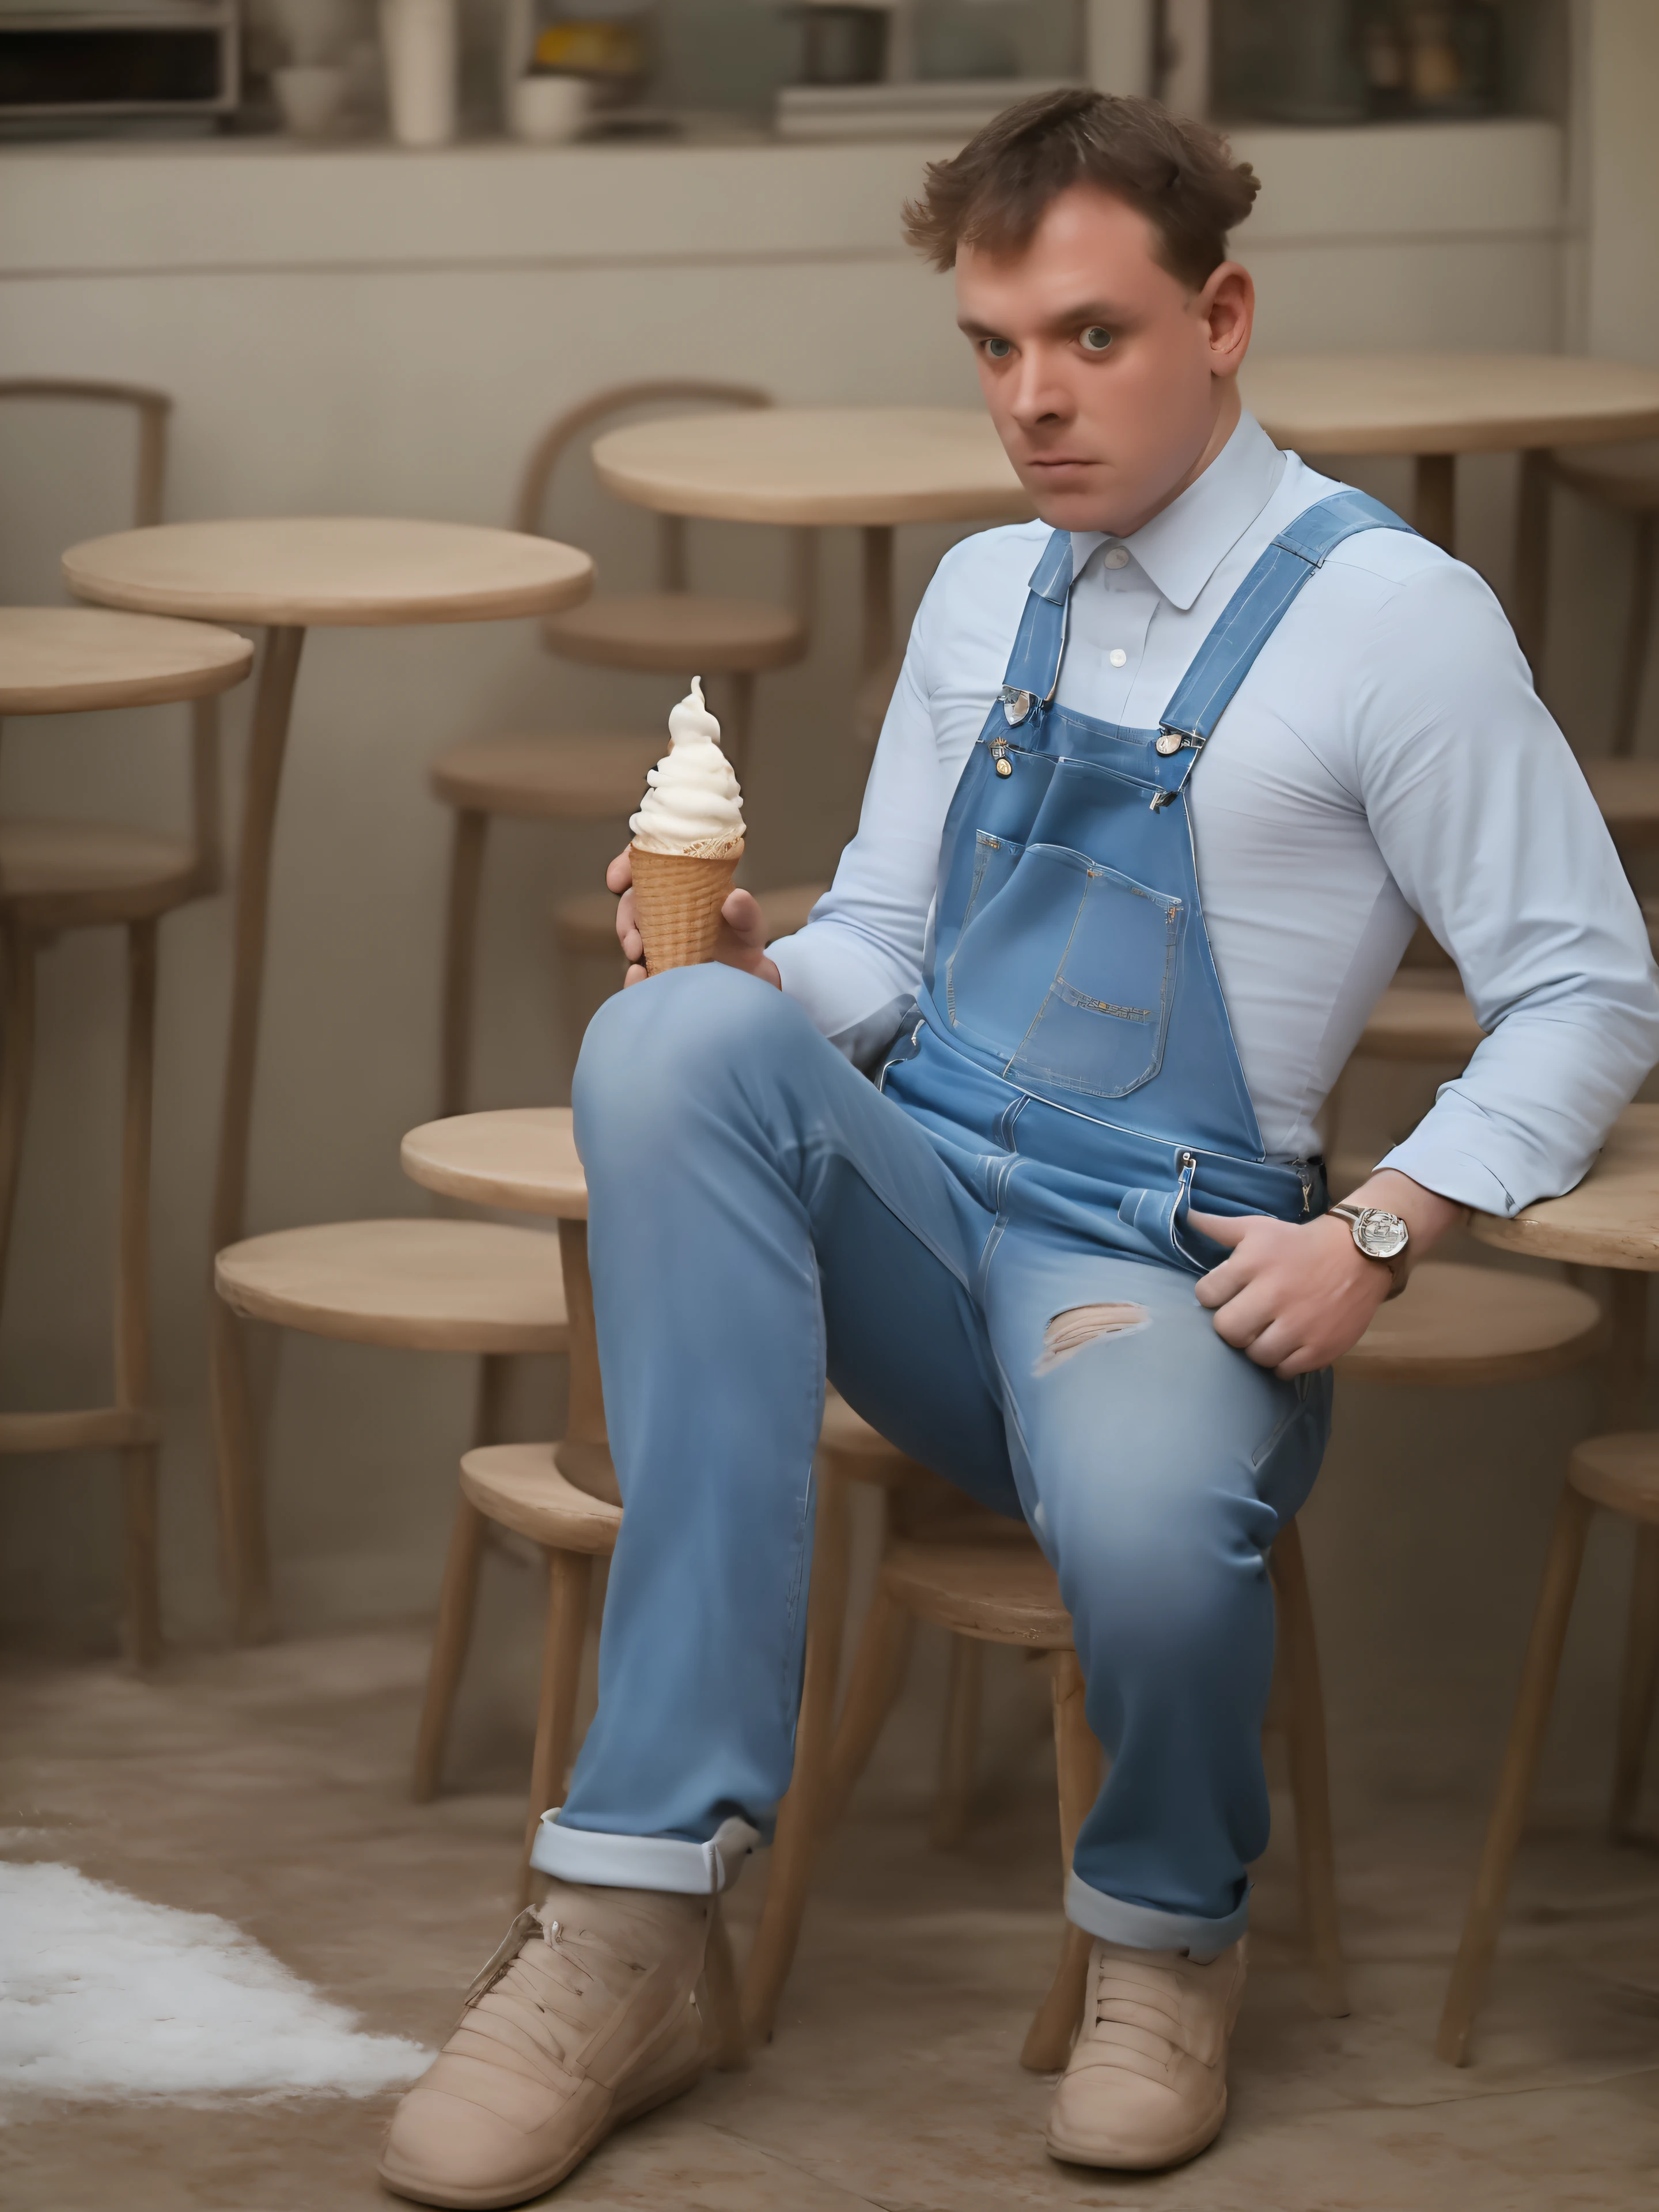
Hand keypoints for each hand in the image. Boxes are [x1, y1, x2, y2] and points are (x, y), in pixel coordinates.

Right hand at [606, 848, 782, 990]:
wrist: (745, 975)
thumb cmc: (745, 941)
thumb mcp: (751, 926)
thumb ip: (747, 913)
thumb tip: (735, 899)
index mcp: (688, 881)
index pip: (653, 859)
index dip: (629, 862)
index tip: (616, 880)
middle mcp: (668, 898)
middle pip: (635, 892)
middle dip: (626, 909)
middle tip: (632, 930)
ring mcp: (659, 924)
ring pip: (631, 920)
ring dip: (627, 933)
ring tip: (636, 951)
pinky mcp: (655, 950)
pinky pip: (636, 951)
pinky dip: (632, 959)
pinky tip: (638, 971)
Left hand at [1189, 1210, 1389, 1377]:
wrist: (1359, 1254)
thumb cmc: (1299, 1242)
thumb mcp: (1258, 1228)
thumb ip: (1219, 1227)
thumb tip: (1187, 1217)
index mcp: (1252, 1263)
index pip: (1206, 1295)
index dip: (1214, 1296)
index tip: (1228, 1293)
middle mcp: (1273, 1295)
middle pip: (1227, 1330)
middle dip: (1233, 1326)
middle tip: (1247, 1317)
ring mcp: (1299, 1324)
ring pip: (1255, 1355)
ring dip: (1257, 1347)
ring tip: (1268, 1332)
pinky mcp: (1320, 1347)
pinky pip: (1284, 1370)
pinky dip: (1283, 1361)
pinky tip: (1288, 1344)